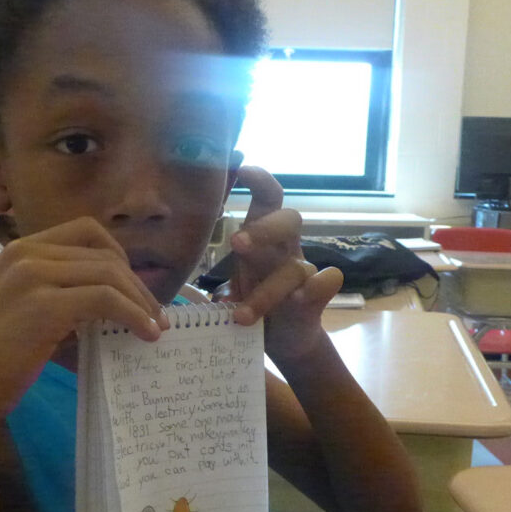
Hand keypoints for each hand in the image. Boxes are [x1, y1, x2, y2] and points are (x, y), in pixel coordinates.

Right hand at [0, 217, 167, 421]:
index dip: (119, 259)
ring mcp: (33, 275)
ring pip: (109, 272)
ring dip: (140, 299)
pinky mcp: (44, 304)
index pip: (86, 232)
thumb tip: (112, 307)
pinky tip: (145, 333)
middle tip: (153, 312)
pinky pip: (106, 298)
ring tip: (155, 326)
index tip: (133, 290)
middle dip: (135, 282)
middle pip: (103, 251)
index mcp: (19, 250)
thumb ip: (60, 300)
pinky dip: (133, 313)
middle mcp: (25, 252)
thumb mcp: (23, 314)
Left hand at [217, 167, 341, 358]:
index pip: (267, 199)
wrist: (283, 342)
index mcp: (263, 239)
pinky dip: (317, 286)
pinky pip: (327, 281)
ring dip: (267, 291)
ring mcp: (303, 274)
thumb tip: (183, 286)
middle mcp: (285, 250)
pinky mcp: (315, 298)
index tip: (243, 169)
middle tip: (236, 244)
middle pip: (289, 219)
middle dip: (264, 229)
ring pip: (296, 267)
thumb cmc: (253, 306)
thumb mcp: (230, 289)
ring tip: (240, 316)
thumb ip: (213, 281)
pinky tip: (300, 298)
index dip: (260, 180)